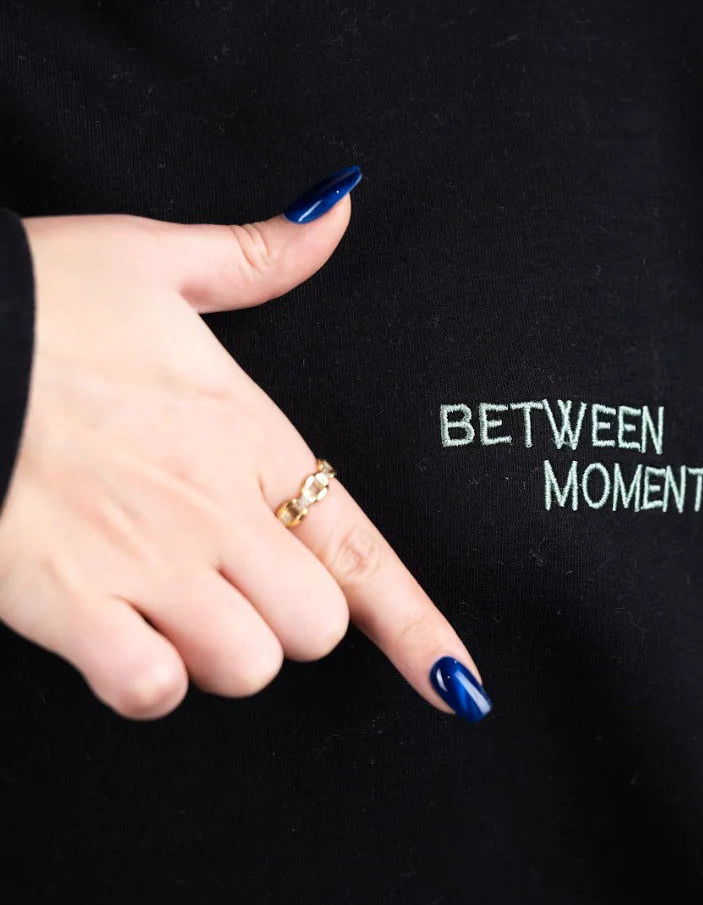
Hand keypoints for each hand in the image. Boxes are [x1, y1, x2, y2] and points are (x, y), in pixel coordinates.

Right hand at [0, 176, 489, 722]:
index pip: (364, 553)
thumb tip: (337, 214)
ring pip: (244, 668)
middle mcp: (217, 509)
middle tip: (231, 582)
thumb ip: (258, 258)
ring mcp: (147, 562)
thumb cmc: (33, 301)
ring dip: (216, 654)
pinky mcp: (70, 604)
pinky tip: (115, 638)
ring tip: (166, 603)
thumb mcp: (153, 259)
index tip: (459, 687)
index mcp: (251, 436)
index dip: (420, 631)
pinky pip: (150, 690)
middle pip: (314, 630)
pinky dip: (142, 681)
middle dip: (285, 622)